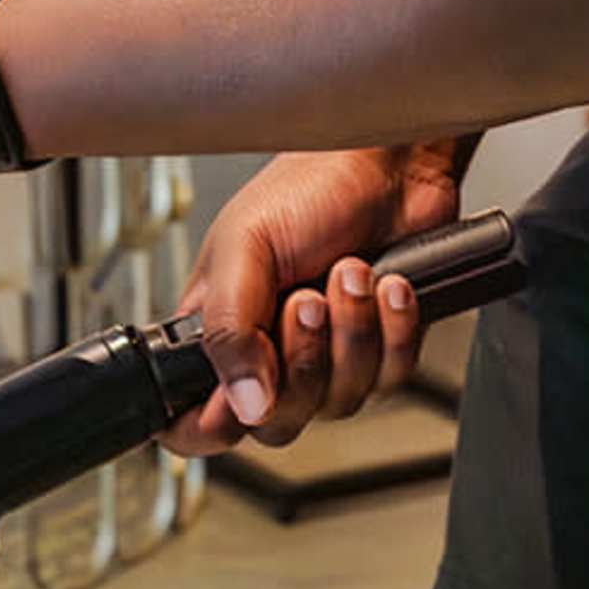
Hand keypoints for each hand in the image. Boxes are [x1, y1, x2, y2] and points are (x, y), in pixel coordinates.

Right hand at [169, 140, 468, 456]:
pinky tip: (390, 285)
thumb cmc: (309, 184)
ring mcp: (329, 352)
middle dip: (302, 361)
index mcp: (220, 329)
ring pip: (339, 401)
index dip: (210, 427)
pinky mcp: (383, 345)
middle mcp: (271, 350)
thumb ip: (231, 330)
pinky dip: (395, 330)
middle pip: (278, 422)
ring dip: (352, 332)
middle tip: (307, 300)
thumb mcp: (246, 248)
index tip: (237, 404)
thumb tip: (243, 406)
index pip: (194, 418)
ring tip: (352, 271)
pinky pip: (390, 377)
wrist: (391, 161)